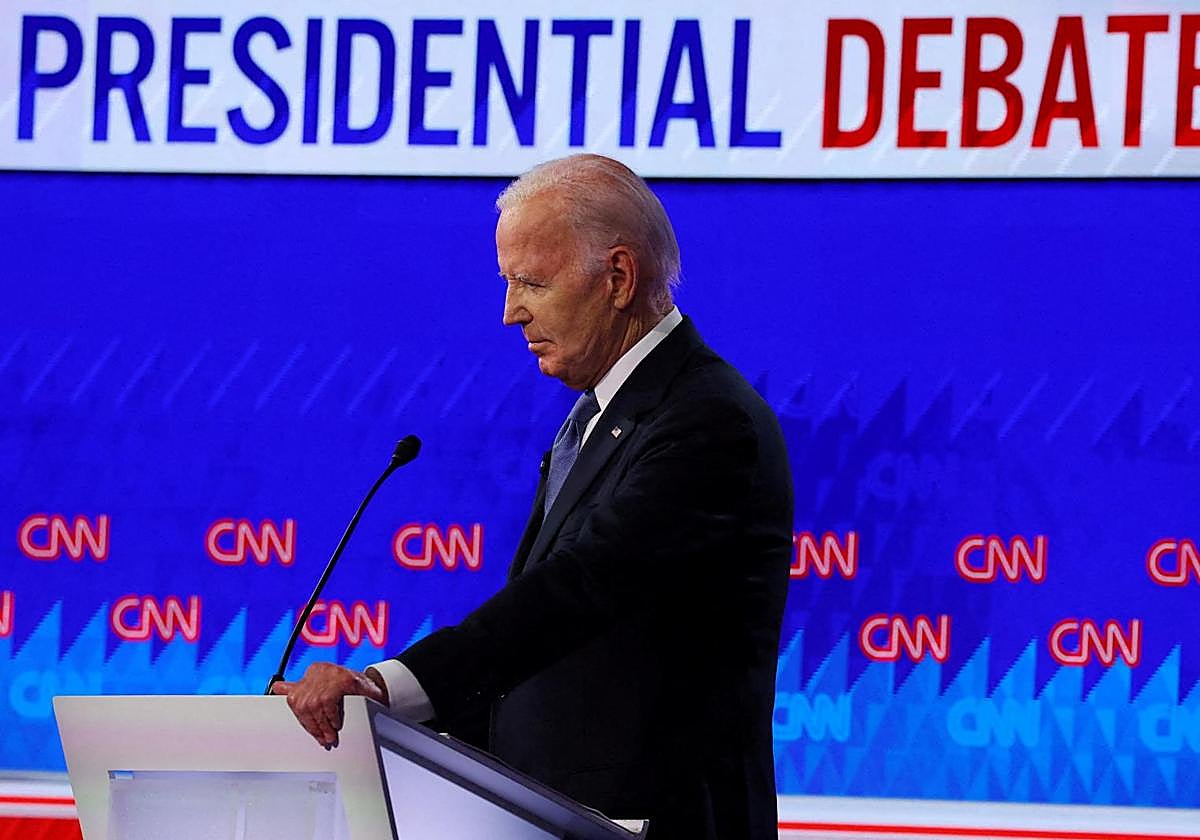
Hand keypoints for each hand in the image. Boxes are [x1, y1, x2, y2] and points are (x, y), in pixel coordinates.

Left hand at [270, 662, 387, 747]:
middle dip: (312, 726)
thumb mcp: (325, 688)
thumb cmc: (351, 690)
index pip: (295, 698)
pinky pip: (328, 702)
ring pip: (315, 706)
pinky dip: (331, 717)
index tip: (309, 731)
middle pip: (303, 704)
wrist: (377, 687)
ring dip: (322, 726)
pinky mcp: (343, 679)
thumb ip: (302, 688)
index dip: (301, 719)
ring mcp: (331, 673)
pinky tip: (336, 723)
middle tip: (322, 739)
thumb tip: (276, 688)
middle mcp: (319, 669)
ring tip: (330, 736)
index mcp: (312, 672)